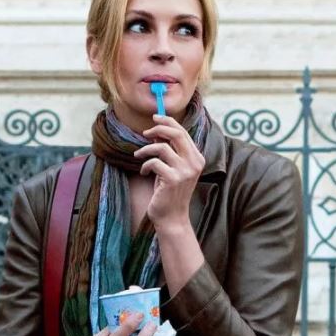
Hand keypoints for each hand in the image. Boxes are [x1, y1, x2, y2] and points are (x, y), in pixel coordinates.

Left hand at [134, 114, 204, 234]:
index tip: (155, 118)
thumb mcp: (173, 169)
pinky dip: (145, 166)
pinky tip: (144, 173)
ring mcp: (185, 171)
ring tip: (138, 156)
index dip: (168, 122)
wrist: (172, 217)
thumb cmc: (169, 192)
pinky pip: (154, 162)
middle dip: (158, 128)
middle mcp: (194, 163)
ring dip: (146, 150)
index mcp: (197, 158)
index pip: (183, 133)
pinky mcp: (173, 179)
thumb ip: (170, 151)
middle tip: (145, 132)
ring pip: (162, 147)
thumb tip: (156, 131)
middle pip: (176, 134)